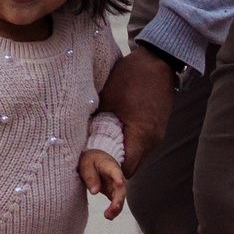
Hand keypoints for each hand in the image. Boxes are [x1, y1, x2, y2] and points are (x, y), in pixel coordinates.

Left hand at [79, 148, 127, 218]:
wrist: (96, 160)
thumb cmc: (90, 160)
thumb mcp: (86, 164)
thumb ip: (90, 176)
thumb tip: (95, 192)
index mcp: (110, 165)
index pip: (115, 171)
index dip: (118, 177)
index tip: (119, 183)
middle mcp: (117, 176)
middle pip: (121, 188)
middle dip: (119, 199)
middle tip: (114, 208)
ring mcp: (117, 185)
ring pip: (120, 198)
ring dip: (116, 207)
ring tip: (108, 216)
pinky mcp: (114, 193)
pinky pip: (116, 203)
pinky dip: (113, 210)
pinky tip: (109, 217)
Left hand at [99, 44, 177, 175]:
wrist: (159, 61)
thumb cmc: (131, 76)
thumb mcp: (107, 96)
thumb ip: (93, 118)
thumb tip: (74, 134)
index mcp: (140, 134)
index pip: (124, 170)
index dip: (107, 173)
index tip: (90, 172)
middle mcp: (152, 140)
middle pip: (131, 169)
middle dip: (112, 170)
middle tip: (92, 166)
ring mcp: (158, 135)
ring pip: (138, 159)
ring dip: (121, 159)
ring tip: (101, 153)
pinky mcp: (158, 129)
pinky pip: (142, 148)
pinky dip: (129, 149)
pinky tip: (114, 140)